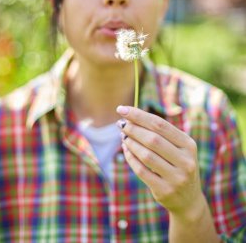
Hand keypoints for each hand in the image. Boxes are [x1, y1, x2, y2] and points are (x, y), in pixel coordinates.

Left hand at [116, 105, 204, 220]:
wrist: (189, 199)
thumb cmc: (177, 165)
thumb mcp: (177, 148)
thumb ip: (159, 133)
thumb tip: (130, 117)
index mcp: (188, 145)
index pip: (160, 124)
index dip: (139, 115)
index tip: (122, 109)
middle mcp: (185, 161)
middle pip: (153, 139)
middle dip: (133, 129)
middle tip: (120, 124)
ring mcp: (177, 177)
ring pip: (146, 155)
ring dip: (130, 143)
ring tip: (123, 136)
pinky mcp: (165, 190)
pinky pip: (142, 171)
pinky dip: (131, 158)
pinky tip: (126, 150)